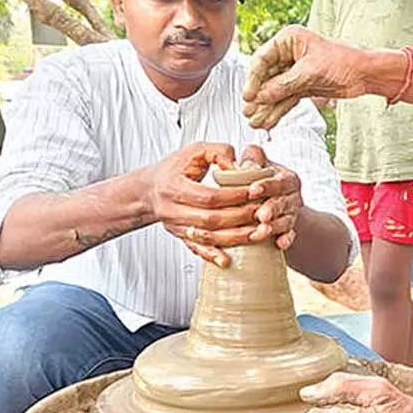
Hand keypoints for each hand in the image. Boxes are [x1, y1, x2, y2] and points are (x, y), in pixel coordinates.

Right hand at [148, 143, 302, 265]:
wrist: (149, 190)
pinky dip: (212, 255)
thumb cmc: (173, 169)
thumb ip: (218, 153)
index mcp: (175, 187)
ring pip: (207, 237)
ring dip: (234, 238)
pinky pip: (196, 249)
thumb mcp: (194, 151)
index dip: (234, 195)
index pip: (209, 196)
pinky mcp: (181, 236)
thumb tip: (239, 166)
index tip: (255, 191)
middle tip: (263, 213)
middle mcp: (173, 210)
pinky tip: (227, 260)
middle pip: (211, 219)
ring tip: (258, 233)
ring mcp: (177, 226)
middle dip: (240, 217)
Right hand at [243, 26, 370, 129]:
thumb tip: (261, 96)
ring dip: (266, 107)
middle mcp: (289, 54)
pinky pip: (285, 98)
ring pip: (275, 91)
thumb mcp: (311, 72)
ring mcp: (295, 71)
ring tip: (256, 122)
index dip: (254, 79)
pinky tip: (268, 121)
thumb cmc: (345, 60)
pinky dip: (278, 110)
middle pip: (266, 77)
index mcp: (289, 40)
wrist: (366, 73)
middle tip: (248, 112)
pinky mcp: (302, 85)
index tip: (249, 96)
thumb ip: (284, 84)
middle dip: (258, 97)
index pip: (263, 59)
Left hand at [245, 156, 303, 252]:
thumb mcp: (259, 166)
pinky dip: (286, 239)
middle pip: (283, 202)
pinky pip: (290, 235)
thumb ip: (251, 159)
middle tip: (260, 216)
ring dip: (274, 227)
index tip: (253, 191)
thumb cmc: (261, 181)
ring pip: (286, 220)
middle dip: (271, 209)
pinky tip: (280, 244)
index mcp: (287, 179)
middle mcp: (293, 196)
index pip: (277, 181)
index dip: (266, 185)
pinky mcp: (290, 230)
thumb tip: (238, 162)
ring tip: (261, 232)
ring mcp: (292, 214)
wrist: (274, 203)